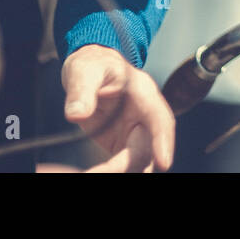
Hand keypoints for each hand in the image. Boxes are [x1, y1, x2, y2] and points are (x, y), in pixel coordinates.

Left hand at [61, 45, 174, 172]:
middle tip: (101, 172)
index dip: (163, 142)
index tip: (164, 162)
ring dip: (120, 171)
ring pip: (137, 161)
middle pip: (147, 148)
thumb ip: (81, 91)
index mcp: (144, 94)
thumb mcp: (85, 71)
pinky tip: (94, 173)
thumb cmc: (94, 65)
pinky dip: (110, 172)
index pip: (160, 120)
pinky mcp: (122, 145)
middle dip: (129, 167)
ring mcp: (135, 132)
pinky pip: (122, 165)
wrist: (91, 71)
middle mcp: (145, 116)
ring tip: (95, 173)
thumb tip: (75, 114)